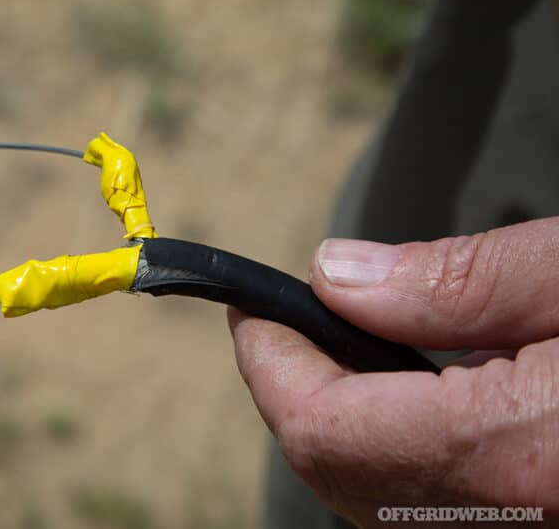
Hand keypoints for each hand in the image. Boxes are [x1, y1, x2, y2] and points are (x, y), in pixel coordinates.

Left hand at [230, 220, 558, 523]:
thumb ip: (457, 282)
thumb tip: (335, 276)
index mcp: (516, 453)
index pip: (322, 431)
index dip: (268, 363)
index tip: (251, 308)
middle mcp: (512, 520)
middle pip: (341, 472)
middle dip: (297, 390)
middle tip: (290, 319)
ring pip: (382, 498)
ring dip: (345, 421)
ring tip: (351, 341)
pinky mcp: (542, 522)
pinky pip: (439, 504)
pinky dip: (401, 447)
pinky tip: (422, 390)